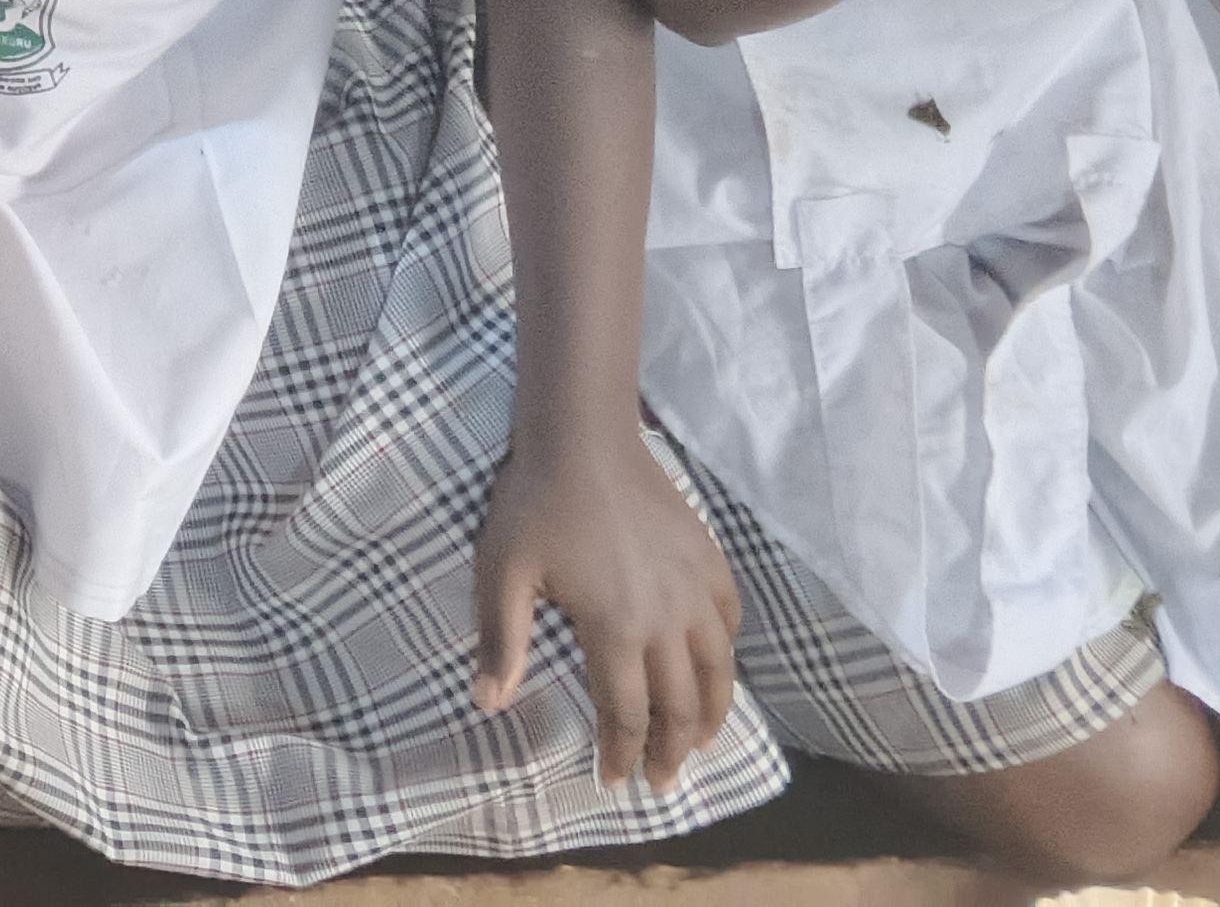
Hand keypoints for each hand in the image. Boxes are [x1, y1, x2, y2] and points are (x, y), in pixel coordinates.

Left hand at [474, 442, 742, 789]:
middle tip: (661, 781)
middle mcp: (668, 618)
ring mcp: (697, 589)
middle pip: (680, 706)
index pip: (626, 714)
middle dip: (670, 751)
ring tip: (698, 745)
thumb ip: (502, 640)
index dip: (622, 754)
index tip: (616, 781)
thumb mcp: (502, 571)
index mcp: (616, 628)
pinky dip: (726, 657)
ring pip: (718, 672)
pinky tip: (716, 671)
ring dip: (711, 716)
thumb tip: (488, 704)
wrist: (583, 437)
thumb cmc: (535, 503)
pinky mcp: (711, 561)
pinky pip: (731, 622)